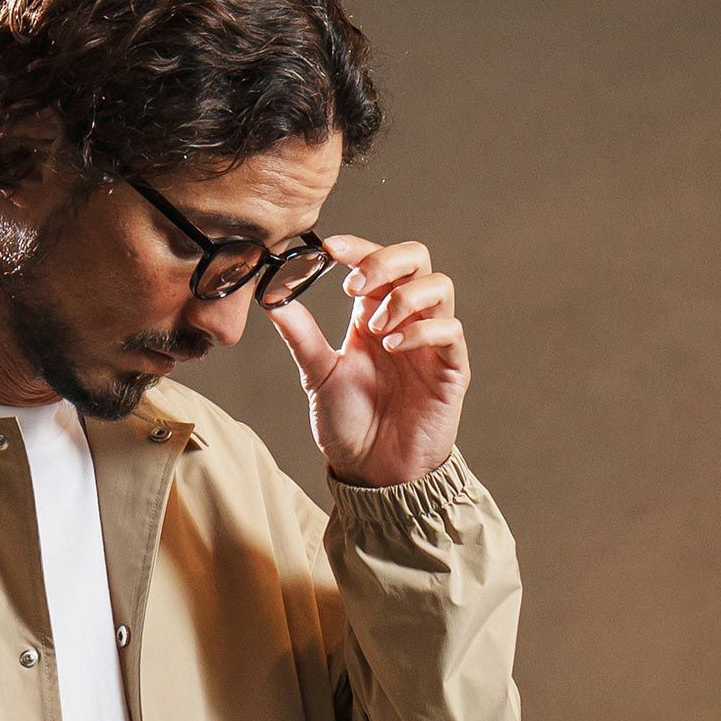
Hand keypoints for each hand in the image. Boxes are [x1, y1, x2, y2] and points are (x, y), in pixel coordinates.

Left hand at [265, 233, 469, 487]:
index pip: (374, 262)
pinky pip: (449, 330)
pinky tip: (393, 347)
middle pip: (416, 258)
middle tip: (356, 287)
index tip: (330, 249)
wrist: (373, 472)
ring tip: (376, 330)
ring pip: (438, 286)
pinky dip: (421, 330)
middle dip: (386, 261)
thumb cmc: (349, 426)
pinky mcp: (451, 368)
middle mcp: (404, 320)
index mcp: (371, 315)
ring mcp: (430, 342)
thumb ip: (301, 336)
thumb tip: (269, 296)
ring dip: (404, 298)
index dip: (357, 248)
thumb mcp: (317, 376)